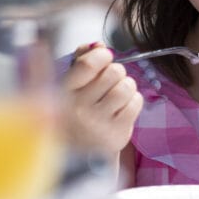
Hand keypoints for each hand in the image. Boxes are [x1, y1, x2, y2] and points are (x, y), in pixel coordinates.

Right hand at [62, 42, 142, 161]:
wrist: (80, 154)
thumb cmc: (76, 114)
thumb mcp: (70, 87)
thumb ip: (81, 61)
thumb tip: (98, 44)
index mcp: (62, 93)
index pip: (88, 64)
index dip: (102, 55)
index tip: (104, 57)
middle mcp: (78, 109)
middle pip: (113, 72)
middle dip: (116, 72)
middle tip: (111, 80)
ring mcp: (97, 123)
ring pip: (126, 87)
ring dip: (126, 86)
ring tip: (118, 94)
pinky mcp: (116, 134)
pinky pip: (136, 103)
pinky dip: (134, 101)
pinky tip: (123, 107)